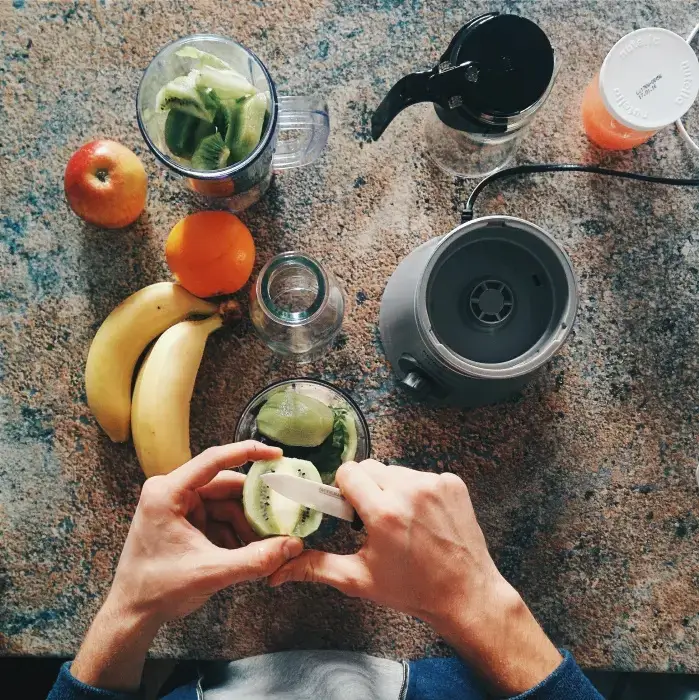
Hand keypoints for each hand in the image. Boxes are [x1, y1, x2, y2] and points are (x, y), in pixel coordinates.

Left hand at [71, 441, 303, 690]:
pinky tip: (245, 551)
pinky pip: (217, 517)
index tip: (277, 454)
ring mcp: (177, 506)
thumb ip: (255, 559)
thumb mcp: (212, 572)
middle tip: (280, 516)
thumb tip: (293, 545)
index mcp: (168, 492)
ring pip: (224, 503)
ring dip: (244, 522)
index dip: (248, 453)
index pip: (214, 460)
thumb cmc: (159, 590)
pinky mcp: (182, 520)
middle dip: (251, 504)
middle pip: (224, 485)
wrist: (131, 615)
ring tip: (262, 545)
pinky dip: (233, 532)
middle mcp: (171, 491)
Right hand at [270, 460, 561, 694]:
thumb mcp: (359, 579)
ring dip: (391, 488)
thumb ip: (316, 567)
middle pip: (370, 467)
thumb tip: (277, 571)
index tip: (350, 509)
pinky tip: (423, 517)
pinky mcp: (453, 482)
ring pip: (395, 470)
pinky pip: (421, 475)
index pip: (348, 472)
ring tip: (401, 520)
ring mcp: (435, 484)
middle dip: (366, 488)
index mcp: (384, 512)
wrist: (466, 594)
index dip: (343, 489)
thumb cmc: (412, 589)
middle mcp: (410, 491)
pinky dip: (417, 490)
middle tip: (374, 518)